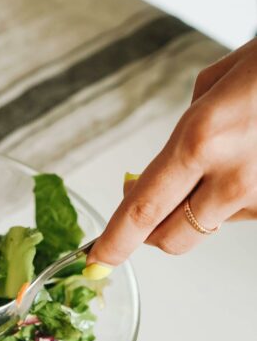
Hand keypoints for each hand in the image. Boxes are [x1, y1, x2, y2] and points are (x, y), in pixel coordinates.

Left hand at [87, 37, 256, 272]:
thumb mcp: (218, 80)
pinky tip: (250, 161)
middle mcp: (231, 176)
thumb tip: (161, 167)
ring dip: (199, 209)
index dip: (115, 242)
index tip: (98, 259)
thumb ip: (184, 130)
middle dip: (150, 233)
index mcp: (200, 139)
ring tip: (222, 162)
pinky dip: (235, 198)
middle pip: (171, 237)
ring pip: (210, 227)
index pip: (143, 210)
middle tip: (146, 211)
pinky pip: (244, 214)